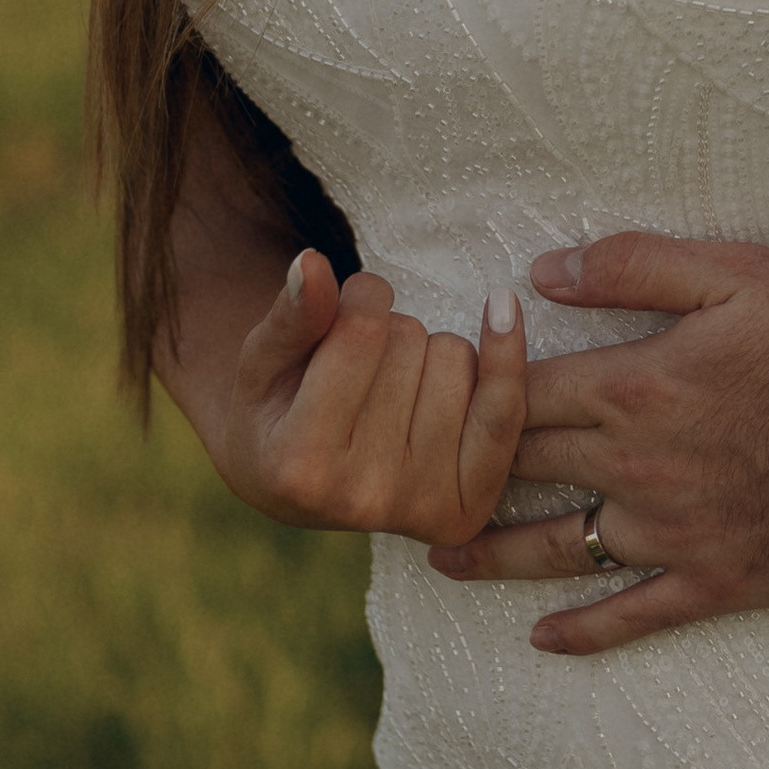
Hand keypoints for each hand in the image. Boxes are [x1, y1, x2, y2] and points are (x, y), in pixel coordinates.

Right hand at [215, 252, 527, 545]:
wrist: (299, 487)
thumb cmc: (277, 410)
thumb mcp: (263, 363)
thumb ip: (291, 317)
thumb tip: (312, 262)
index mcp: (300, 466)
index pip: (360, 335)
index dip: (360, 295)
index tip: (346, 301)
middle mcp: (363, 497)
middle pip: (409, 342)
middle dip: (388, 331)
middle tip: (360, 366)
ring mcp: (420, 506)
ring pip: (455, 358)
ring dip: (427, 351)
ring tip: (389, 385)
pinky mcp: (467, 505)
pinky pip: (504, 407)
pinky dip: (506, 353)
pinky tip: (501, 309)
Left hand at [424, 233, 768, 654]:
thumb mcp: (740, 273)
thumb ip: (637, 265)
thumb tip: (544, 273)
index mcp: (635, 386)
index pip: (524, 388)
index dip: (472, 384)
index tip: (429, 386)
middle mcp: (635, 466)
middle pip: (522, 470)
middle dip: (459, 470)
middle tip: (407, 477)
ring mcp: (670, 533)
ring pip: (557, 549)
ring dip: (491, 554)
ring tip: (442, 557)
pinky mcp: (711, 582)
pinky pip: (632, 617)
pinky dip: (584, 633)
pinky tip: (542, 640)